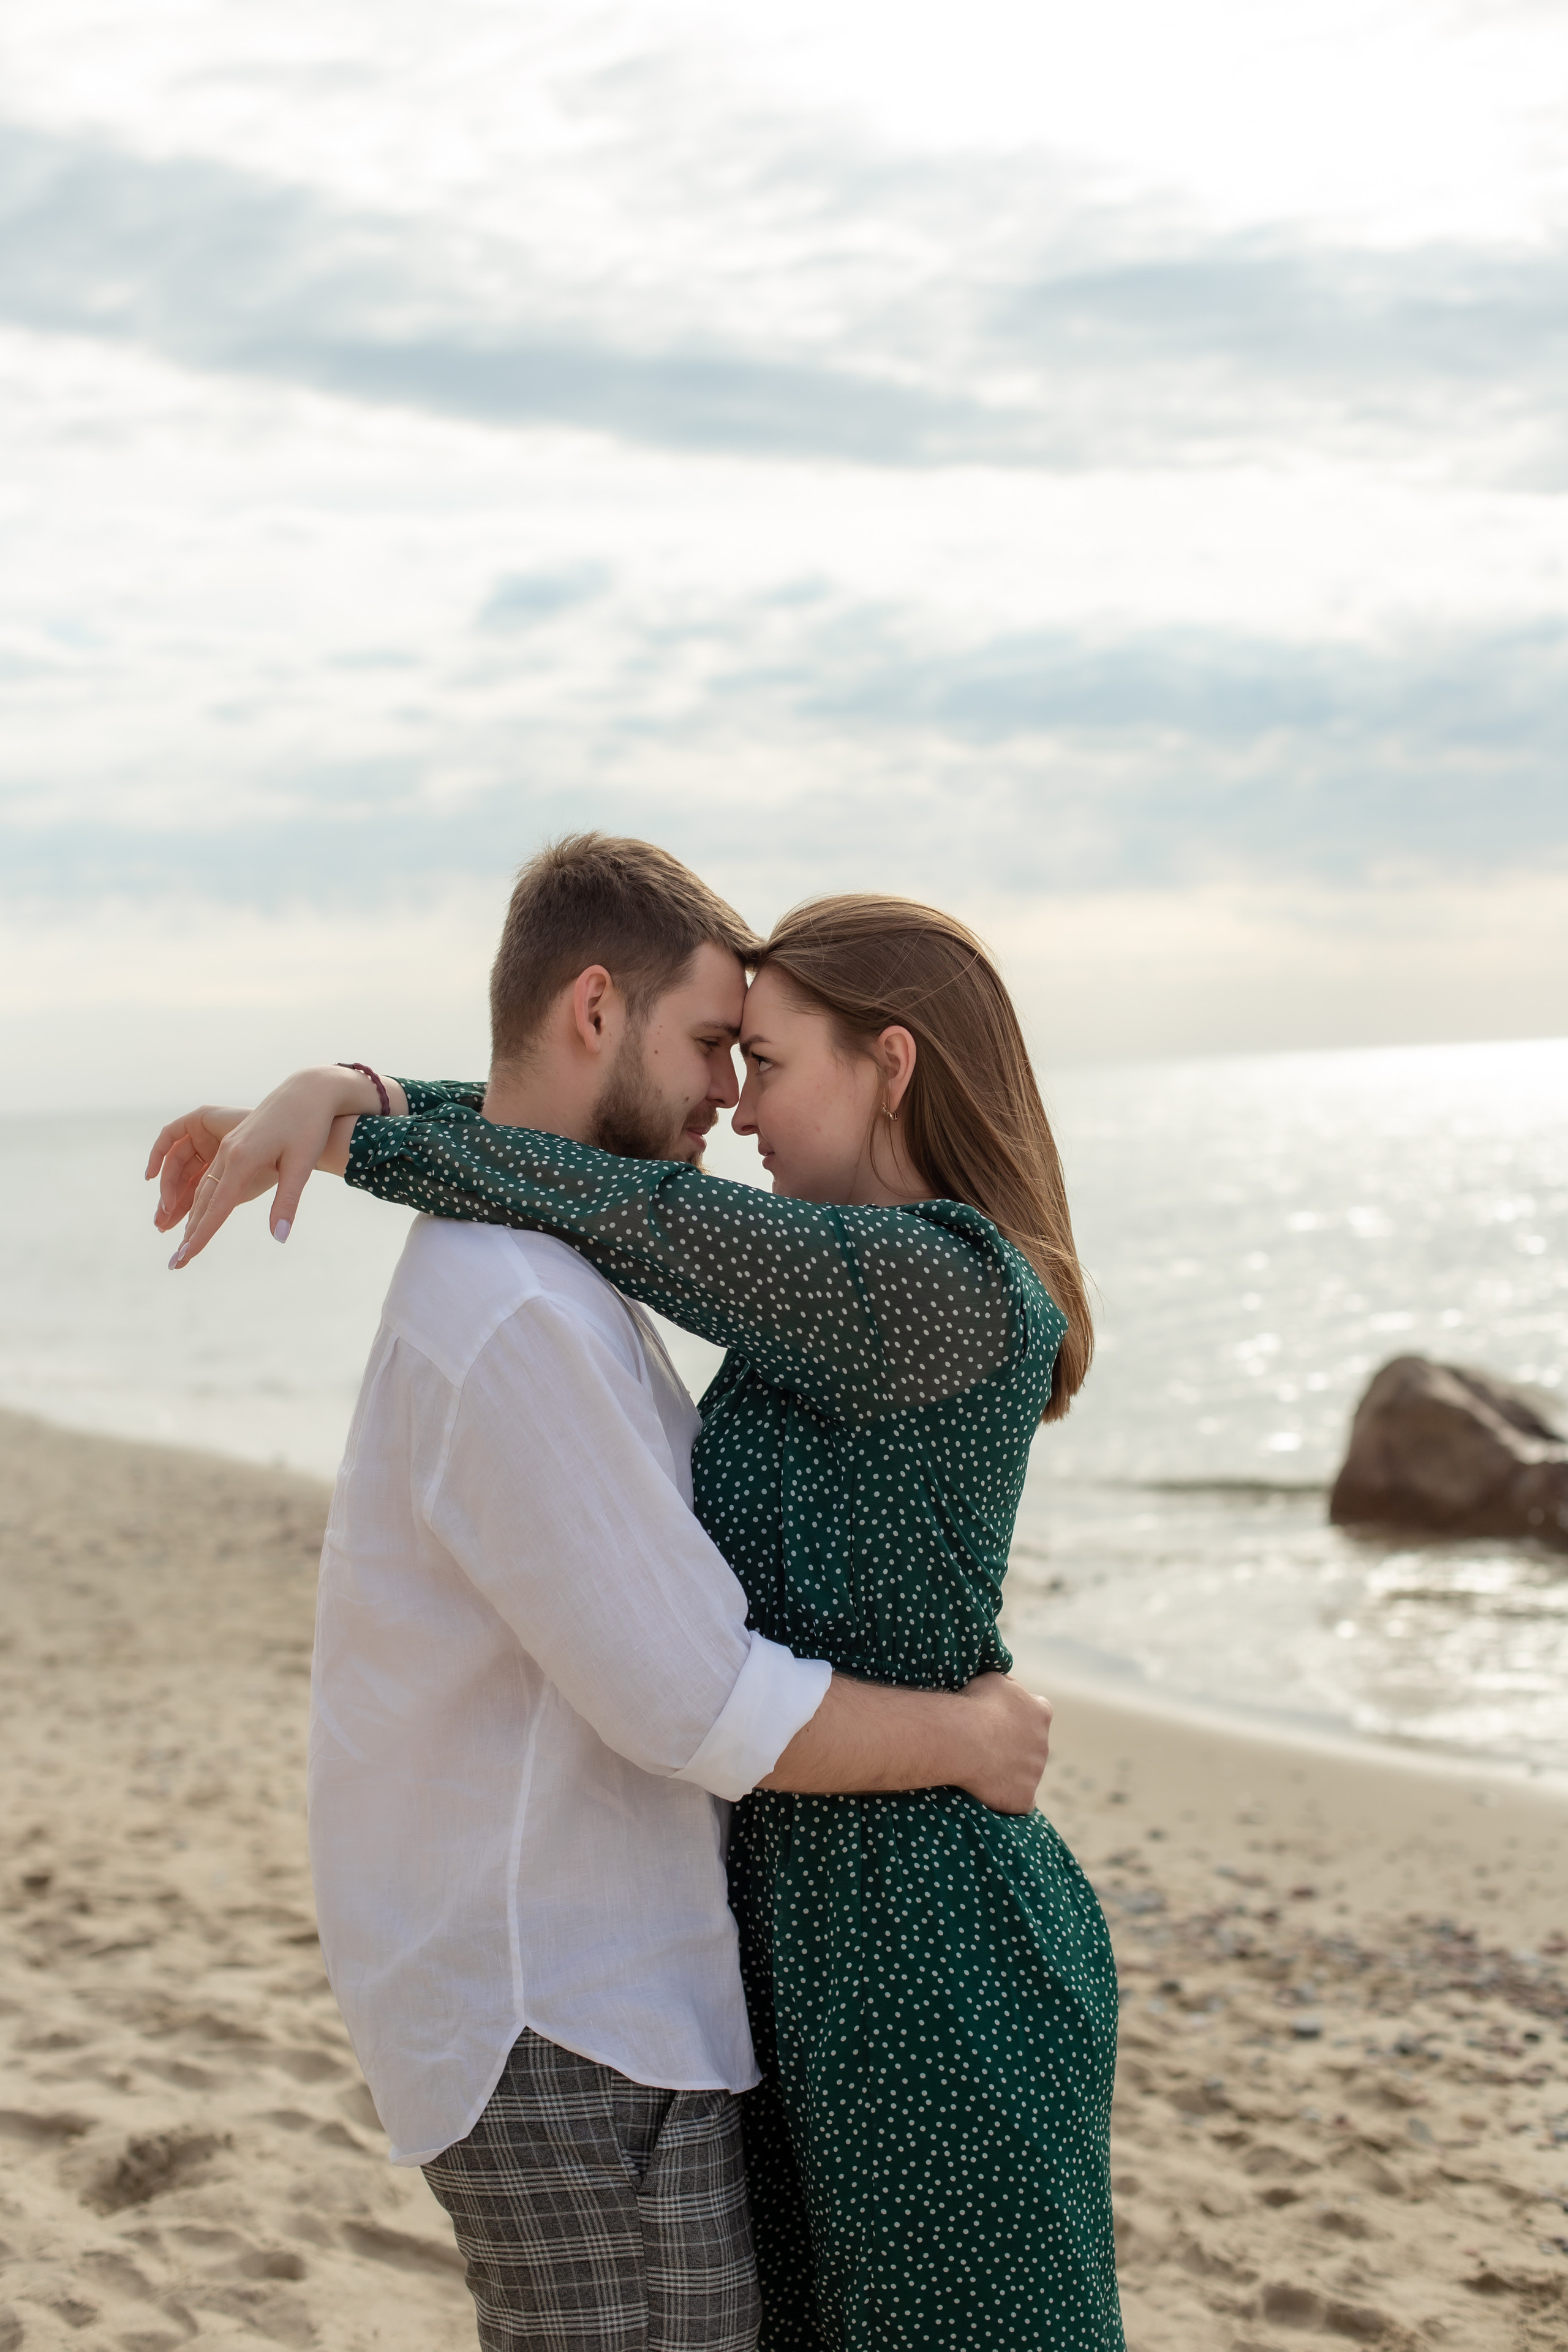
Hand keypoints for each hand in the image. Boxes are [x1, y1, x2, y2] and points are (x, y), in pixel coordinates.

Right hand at [148, 1065, 397, 1266]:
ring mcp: (228, 1147)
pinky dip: (194, 1191)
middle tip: (177, 1263)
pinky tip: (186, 1202)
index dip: (202, 1234)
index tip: (186, 1257)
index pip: (216, 1206)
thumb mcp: (301, 1165)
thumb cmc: (308, 1127)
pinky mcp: (232, 1144)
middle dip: (190, 1232)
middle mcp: (228, 1153)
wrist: (307, 1091)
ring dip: (187, 1213)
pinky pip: (206, 1172)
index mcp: (242, 1159)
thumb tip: (280, 1238)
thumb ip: (287, 1202)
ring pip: (201, 1186)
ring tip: (176, 1238)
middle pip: (203, 1199)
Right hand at [951, 1671, 1052, 1813]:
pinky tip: (991, 1793)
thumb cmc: (976, 1704)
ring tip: (979, 1767)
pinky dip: (1009, 1798)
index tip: (1001, 1720)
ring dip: (1008, 1771)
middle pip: (1032, 1746)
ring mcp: (1035, 1773)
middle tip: (985, 1745)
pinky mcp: (1024, 1797)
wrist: (964, 1739)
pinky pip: (1021, 1801)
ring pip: (1025, 1774)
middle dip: (1013, 1746)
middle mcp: (1043, 1744)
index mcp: (1040, 1713)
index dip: (1020, 1717)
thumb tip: (1010, 1691)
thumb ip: (1008, 1687)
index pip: (1038, 1713)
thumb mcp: (994, 1679)